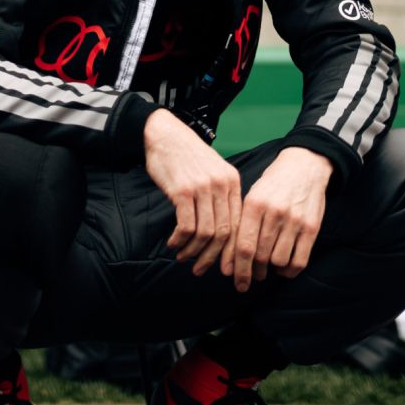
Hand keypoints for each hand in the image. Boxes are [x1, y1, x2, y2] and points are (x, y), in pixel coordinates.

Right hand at [143, 108, 243, 277]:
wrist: (164, 134)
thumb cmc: (187, 156)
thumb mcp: (213, 171)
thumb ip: (221, 196)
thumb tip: (224, 232)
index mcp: (233, 181)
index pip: (239, 224)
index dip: (232, 250)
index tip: (225, 268)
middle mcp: (221, 185)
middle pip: (224, 233)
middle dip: (212, 257)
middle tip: (200, 270)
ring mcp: (203, 187)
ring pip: (205, 233)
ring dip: (193, 251)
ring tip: (183, 256)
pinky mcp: (183, 190)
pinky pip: (186, 226)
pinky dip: (180, 240)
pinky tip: (173, 243)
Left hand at [228, 147, 332, 293]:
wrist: (304, 166)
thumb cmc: (273, 185)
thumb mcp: (253, 196)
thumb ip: (241, 224)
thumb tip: (230, 262)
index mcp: (255, 203)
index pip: (243, 246)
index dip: (238, 268)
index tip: (235, 281)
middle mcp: (274, 212)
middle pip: (260, 256)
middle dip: (253, 272)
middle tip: (252, 276)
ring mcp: (294, 220)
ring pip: (278, 261)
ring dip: (271, 270)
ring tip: (268, 267)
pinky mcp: (311, 227)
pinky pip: (299, 261)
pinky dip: (289, 271)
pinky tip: (284, 267)